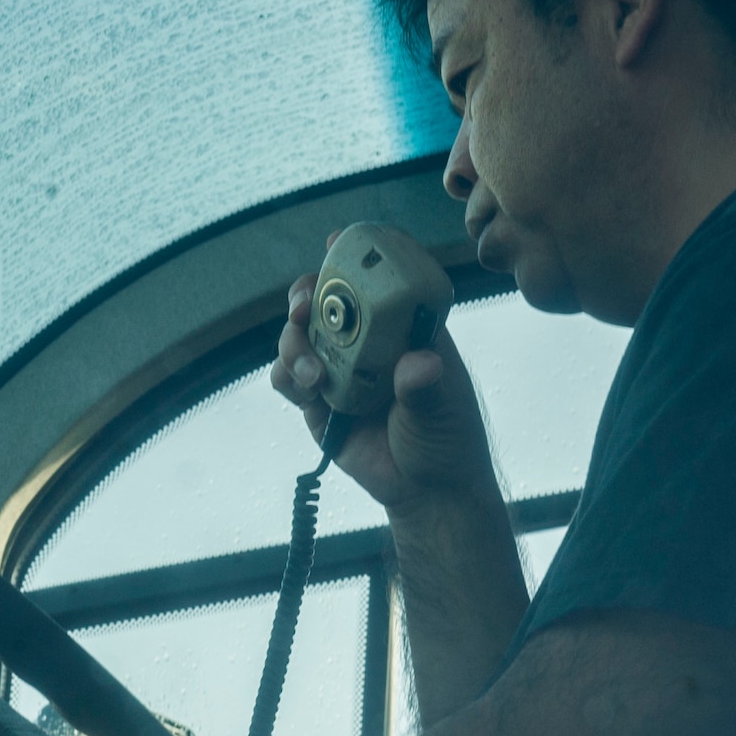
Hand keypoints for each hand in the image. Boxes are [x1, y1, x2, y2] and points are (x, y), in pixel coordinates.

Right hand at [268, 255, 494, 515]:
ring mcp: (338, 370)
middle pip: (325, 301)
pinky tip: (306, 389)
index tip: (335, 243)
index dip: (354, 258)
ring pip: (300, 337)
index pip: (376, 282)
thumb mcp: (443, 409)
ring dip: (294, 343)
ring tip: (311, 372)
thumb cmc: (447, 440)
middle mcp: (366, 342)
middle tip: (303, 305)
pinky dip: (288, 376)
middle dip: (307, 295)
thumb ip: (425, 386)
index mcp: (402, 329)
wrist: (426, 492)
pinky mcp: (317, 402)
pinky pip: (288, 379)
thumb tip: (420, 363)